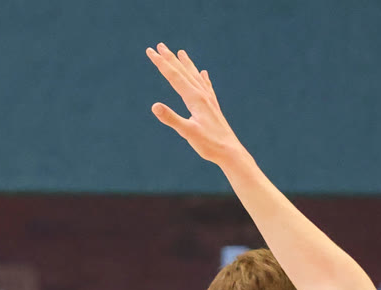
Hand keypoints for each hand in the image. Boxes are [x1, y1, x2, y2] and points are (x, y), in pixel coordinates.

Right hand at [146, 44, 247, 166]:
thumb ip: (171, 118)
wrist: (231, 152)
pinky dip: (203, 78)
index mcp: (195, 98)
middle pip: (183, 72)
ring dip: (186, 64)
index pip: (174, 76)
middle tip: (159, 45)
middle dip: (170, 59)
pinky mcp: (214, 107)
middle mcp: (202, 95)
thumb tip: (154, 106)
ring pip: (195, 76)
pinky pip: (207, 87)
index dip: (161, 63)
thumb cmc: (209, 145)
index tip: (150, 51)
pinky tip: (204, 74)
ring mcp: (209, 100)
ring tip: (181, 52)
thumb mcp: (187, 133)